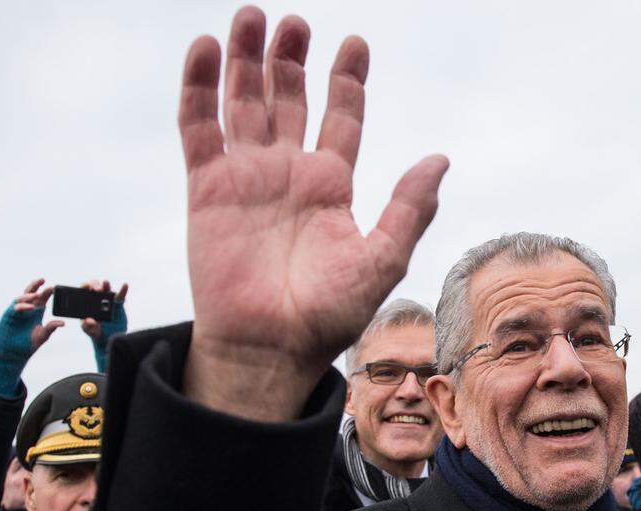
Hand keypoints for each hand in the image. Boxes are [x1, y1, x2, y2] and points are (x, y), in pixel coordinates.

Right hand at [0, 279, 63, 397]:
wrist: (14, 354)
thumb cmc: (29, 344)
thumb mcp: (43, 335)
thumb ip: (51, 327)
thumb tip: (63, 323)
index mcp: (37, 311)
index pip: (42, 298)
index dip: (47, 292)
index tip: (54, 287)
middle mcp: (27, 309)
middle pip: (31, 293)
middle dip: (36, 285)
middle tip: (43, 280)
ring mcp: (17, 312)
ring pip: (22, 298)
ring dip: (29, 295)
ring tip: (37, 294)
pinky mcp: (9, 317)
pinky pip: (14, 308)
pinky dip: (22, 306)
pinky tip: (29, 307)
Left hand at [78, 279, 128, 341]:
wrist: (109, 339)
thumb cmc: (96, 333)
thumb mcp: (90, 330)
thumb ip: (88, 326)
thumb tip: (88, 320)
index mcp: (87, 304)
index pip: (84, 291)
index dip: (85, 286)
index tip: (86, 286)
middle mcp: (97, 300)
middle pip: (95, 288)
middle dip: (95, 285)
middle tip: (97, 289)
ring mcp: (108, 301)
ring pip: (107, 290)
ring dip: (106, 285)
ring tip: (106, 283)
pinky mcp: (118, 304)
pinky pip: (121, 296)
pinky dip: (123, 290)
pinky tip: (125, 285)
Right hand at [179, 7, 448, 420]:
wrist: (269, 347)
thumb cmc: (327, 314)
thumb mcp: (381, 260)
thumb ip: (409, 209)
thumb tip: (441, 159)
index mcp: (331, 185)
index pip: (341, 117)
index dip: (347, 80)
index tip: (355, 42)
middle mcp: (288, 173)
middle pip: (289, 99)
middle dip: (291, 59)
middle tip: (294, 22)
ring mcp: (245, 176)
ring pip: (243, 103)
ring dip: (245, 60)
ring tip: (251, 18)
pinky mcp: (206, 188)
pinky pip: (199, 128)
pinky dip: (200, 89)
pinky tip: (207, 50)